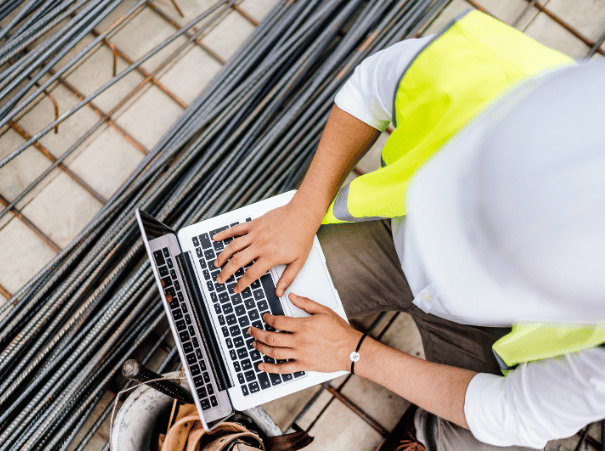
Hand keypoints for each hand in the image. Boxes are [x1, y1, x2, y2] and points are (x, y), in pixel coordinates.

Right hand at [212, 201, 319, 295]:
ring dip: (223, 256)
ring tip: (217, 264)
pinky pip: (236, 229)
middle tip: (220, 279)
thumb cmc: (302, 236)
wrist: (302, 214)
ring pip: (233, 246)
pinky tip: (216, 238)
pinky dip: (225, 233)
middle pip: (237, 262)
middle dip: (226, 272)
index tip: (236, 288)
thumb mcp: (299, 262)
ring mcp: (255, 233)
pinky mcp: (254, 223)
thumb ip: (287, 278)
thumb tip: (279, 292)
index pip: (251, 274)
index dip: (242, 284)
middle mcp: (260, 246)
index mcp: (270, 257)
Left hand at [247, 293, 362, 373]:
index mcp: (303, 326)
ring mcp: (300, 355)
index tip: (265, 317)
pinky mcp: (303, 365)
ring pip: (274, 352)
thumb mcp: (324, 311)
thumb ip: (306, 303)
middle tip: (251, 331)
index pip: (278, 321)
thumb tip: (292, 296)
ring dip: (261, 348)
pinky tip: (262, 366)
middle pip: (271, 337)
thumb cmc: (339, 331)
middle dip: (257, 333)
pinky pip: (283, 369)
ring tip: (255, 344)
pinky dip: (270, 368)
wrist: (350, 350)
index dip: (268, 318)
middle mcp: (299, 341)